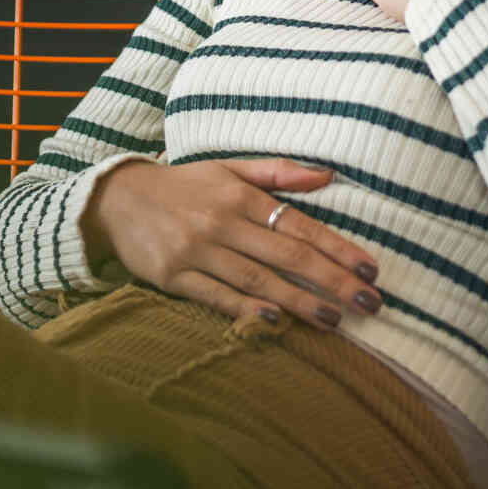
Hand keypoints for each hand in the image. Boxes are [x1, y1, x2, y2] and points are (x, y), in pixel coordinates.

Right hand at [78, 158, 382, 329]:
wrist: (117, 200)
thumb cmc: (184, 186)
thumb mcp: (229, 168)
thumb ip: (278, 171)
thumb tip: (327, 175)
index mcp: (241, 195)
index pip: (300, 225)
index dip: (338, 248)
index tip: (370, 270)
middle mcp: (222, 221)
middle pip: (287, 256)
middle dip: (332, 281)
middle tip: (369, 304)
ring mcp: (197, 250)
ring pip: (257, 279)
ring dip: (299, 302)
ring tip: (335, 320)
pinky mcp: (173, 276)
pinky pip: (215, 295)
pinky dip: (245, 307)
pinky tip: (274, 319)